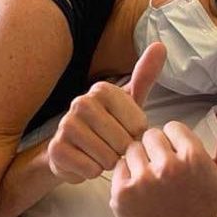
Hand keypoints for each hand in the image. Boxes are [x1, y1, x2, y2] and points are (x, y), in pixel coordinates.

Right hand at [47, 43, 165, 182]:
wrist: (74, 151)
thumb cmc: (109, 125)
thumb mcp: (130, 102)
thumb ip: (145, 76)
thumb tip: (160, 45)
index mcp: (102, 89)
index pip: (138, 125)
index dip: (136, 136)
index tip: (126, 132)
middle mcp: (81, 102)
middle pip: (123, 142)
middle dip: (123, 151)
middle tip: (113, 147)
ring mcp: (66, 125)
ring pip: (107, 157)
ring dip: (109, 162)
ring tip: (101, 154)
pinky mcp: (56, 149)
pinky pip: (91, 169)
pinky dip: (94, 172)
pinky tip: (87, 162)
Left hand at [109, 111, 216, 216]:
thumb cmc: (204, 209)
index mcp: (194, 158)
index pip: (173, 127)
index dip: (177, 143)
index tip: (182, 162)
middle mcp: (167, 167)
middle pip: (151, 134)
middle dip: (158, 149)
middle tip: (167, 174)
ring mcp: (142, 180)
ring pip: (133, 148)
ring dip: (141, 160)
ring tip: (154, 182)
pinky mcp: (122, 192)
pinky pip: (119, 165)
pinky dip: (127, 175)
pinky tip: (141, 192)